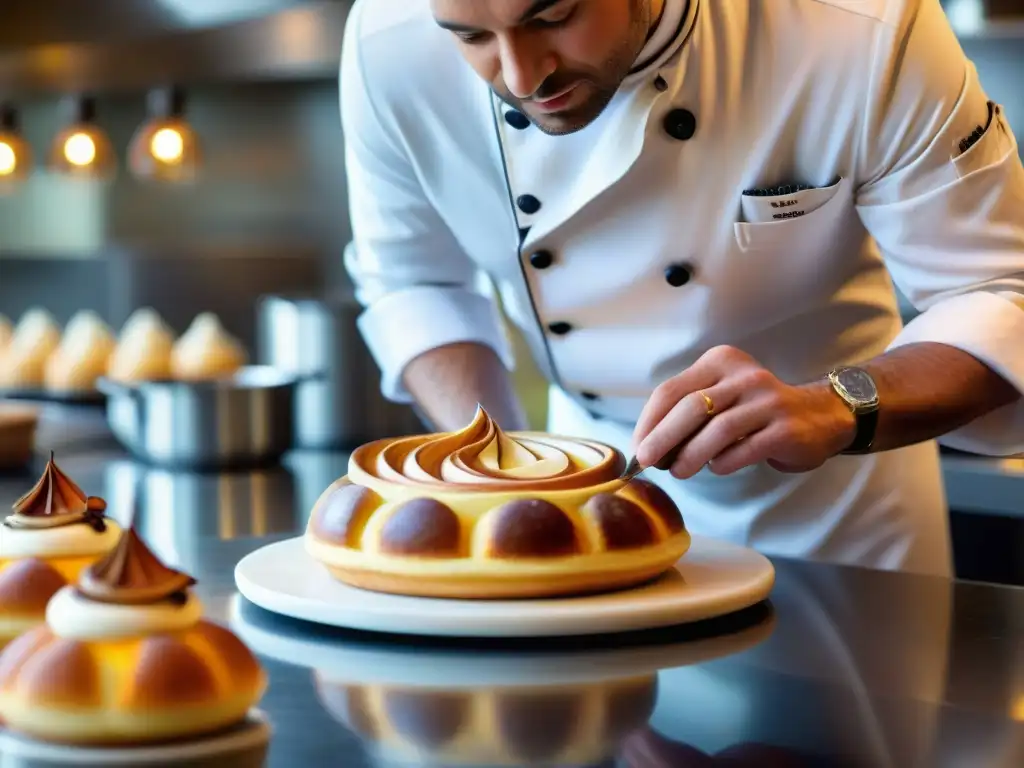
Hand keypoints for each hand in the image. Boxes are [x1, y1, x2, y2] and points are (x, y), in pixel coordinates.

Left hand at [632, 346, 856, 478]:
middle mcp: (743, 375)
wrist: (821, 416)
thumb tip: (648, 447)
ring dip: (690, 456)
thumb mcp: (722, 398)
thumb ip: (689, 413)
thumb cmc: (756, 412)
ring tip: (678, 472)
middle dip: (662, 439)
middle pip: (690, 408)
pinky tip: (716, 468)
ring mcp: (767, 400)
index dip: (649, 422)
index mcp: (720, 362)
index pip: (671, 390)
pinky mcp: (784, 428)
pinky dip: (723, 462)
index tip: (637, 449)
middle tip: (648, 463)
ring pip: (716, 430)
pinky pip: (743, 449)